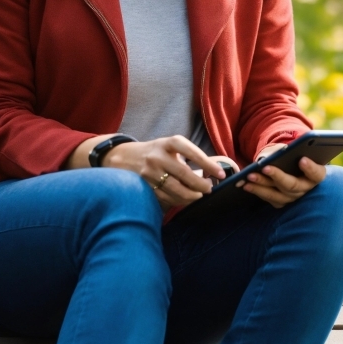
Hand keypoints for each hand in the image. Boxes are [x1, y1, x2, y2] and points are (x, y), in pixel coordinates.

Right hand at [103, 135, 226, 207]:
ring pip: (176, 189)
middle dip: (201, 185)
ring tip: (198, 196)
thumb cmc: (153, 151)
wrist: (121, 157)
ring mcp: (150, 172)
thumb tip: (212, 170)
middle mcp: (158, 156)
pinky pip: (166, 198)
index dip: (208, 164)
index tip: (221, 174)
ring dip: (191, 196)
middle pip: (185, 174)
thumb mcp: (169, 146)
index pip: (191, 152)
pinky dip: (177, 200)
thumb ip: (188, 156)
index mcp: (168, 143)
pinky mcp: (145, 186)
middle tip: (209, 189)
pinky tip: (184, 199)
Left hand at [242, 143, 325, 207]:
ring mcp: (293, 197)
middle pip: (292, 185)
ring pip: (277, 194)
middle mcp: (306, 188)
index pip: (317, 173)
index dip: (310, 167)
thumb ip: (294, 150)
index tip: (302, 159)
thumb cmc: (298, 154)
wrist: (294, 166)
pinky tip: (245, 184)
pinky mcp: (281, 201)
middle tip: (264, 167)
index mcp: (316, 174)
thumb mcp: (299, 150)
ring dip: (262, 185)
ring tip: (249, 176)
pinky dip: (257, 191)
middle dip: (277, 176)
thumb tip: (279, 151)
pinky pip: (269, 198)